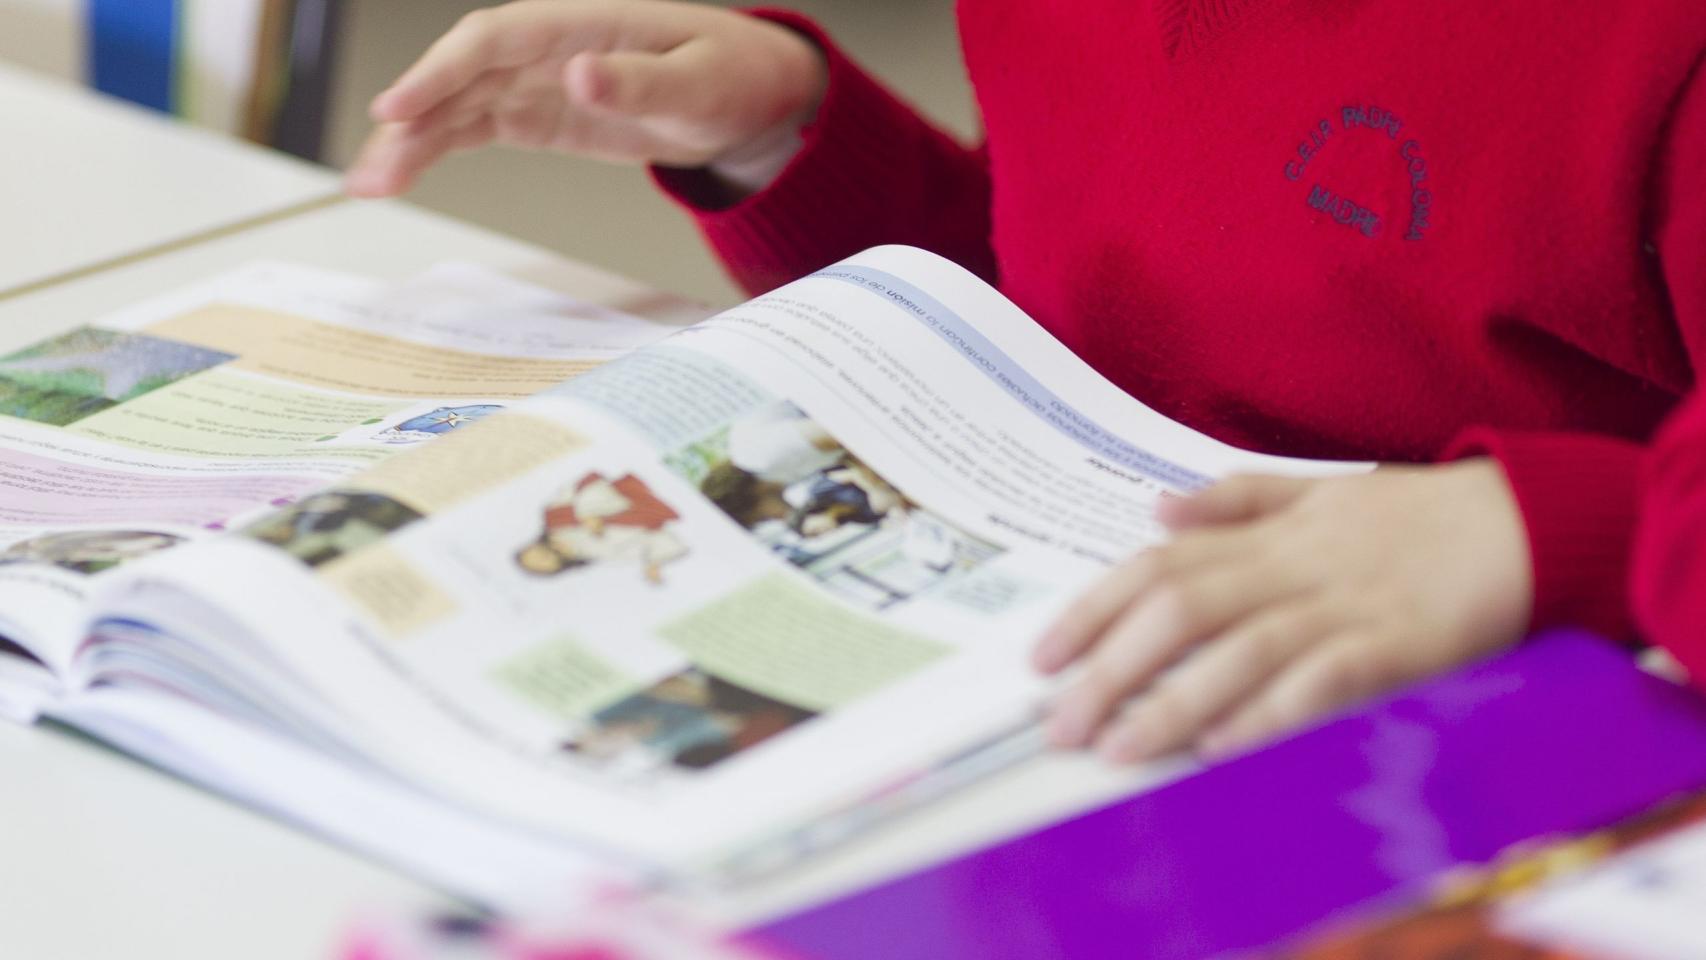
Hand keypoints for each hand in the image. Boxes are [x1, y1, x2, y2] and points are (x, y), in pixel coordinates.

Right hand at [345, 0, 827, 197]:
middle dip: (413, 118)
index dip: (441, 71)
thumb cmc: (731, 76)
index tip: (400, 107)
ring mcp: (542, 81)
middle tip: (375, 168)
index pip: (493, 41)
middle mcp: (550, 49)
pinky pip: (479, 126)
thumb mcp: (699, 85)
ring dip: (414, 141)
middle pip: (462, 75)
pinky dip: (440, 148)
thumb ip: (641, 83)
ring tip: (372, 183)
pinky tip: (403, 173)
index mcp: (581, 25)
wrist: (750, 93)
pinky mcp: (545, 114)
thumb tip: (580, 73)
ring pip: (460, 104)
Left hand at [1033, 459, 1532, 762]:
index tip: (1042, 656)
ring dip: (1172, 701)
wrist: (1532, 519)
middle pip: (1181, 608)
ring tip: (1118, 747)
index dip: (1092, 609)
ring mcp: (1344, 603)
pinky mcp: (1397, 643)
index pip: (1158, 565)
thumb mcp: (1321, 490)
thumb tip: (1156, 509)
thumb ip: (1238, 500)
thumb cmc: (1418, 515)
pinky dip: (1271, 711)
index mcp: (1269, 533)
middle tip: (1060, 722)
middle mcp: (1293, 565)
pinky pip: (1323, 679)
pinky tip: (1224, 745)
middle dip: (1111, 666)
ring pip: (1239, 647)